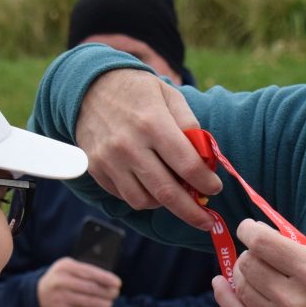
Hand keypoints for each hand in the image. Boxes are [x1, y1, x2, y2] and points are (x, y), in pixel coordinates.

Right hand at [37, 257, 120, 306]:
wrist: (38, 296)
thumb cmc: (60, 280)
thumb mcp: (68, 269)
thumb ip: (85, 270)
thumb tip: (109, 278)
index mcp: (66, 267)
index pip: (91, 272)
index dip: (107, 279)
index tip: (118, 283)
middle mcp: (61, 281)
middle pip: (91, 288)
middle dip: (107, 292)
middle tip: (116, 294)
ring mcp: (60, 297)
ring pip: (89, 302)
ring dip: (104, 305)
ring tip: (110, 304)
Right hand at [76, 69, 221, 228]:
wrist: (90, 86)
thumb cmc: (138, 91)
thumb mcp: (170, 96)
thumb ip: (190, 127)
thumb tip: (206, 161)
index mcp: (152, 123)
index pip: (187, 165)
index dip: (206, 182)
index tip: (215, 187)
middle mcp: (129, 145)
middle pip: (167, 192)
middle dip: (192, 212)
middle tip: (207, 220)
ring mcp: (109, 160)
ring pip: (144, 201)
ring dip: (165, 204)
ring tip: (175, 194)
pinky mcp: (96, 169)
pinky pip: (125, 196)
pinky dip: (142, 197)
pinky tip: (151, 185)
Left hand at [212, 219, 305, 306]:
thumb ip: (302, 244)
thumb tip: (268, 231)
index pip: (262, 243)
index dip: (250, 230)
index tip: (249, 228)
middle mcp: (294, 299)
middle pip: (249, 264)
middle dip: (250, 252)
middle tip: (259, 252)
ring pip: (241, 287)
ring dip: (242, 272)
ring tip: (253, 268)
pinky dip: (226, 296)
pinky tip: (221, 283)